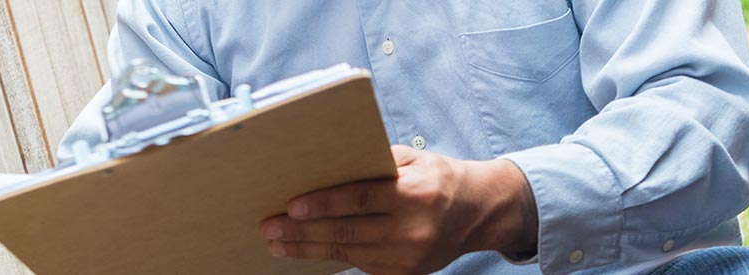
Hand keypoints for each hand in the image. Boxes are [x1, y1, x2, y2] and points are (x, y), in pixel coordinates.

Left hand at [259, 145, 537, 274]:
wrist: (478, 212)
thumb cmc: (437, 177)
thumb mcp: (414, 159)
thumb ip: (375, 164)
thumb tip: (325, 166)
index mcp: (415, 193)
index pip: (361, 200)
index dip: (324, 204)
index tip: (291, 206)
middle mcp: (413, 229)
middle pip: (348, 232)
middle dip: (303, 232)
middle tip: (269, 228)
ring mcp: (409, 257)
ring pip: (348, 253)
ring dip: (308, 249)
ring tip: (277, 244)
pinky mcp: (405, 274)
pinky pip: (360, 264)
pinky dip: (330, 257)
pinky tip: (305, 251)